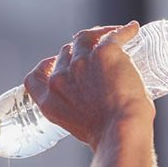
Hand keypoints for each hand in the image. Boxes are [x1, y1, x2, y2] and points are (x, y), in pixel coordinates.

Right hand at [24, 21, 155, 151]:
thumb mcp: (79, 129)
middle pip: (65, 54)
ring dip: (98, 35)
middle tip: (97, 57)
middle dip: (79, 53)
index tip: (56, 64)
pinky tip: (132, 30)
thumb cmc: (108, 136)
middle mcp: (60, 79)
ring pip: (85, 38)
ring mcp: (80, 63)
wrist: (121, 132)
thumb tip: (101, 107)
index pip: (35, 77)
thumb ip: (80, 114)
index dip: (46, 67)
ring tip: (114, 37)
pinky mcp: (104, 53)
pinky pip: (112, 35)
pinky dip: (123, 31)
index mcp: (50, 101)